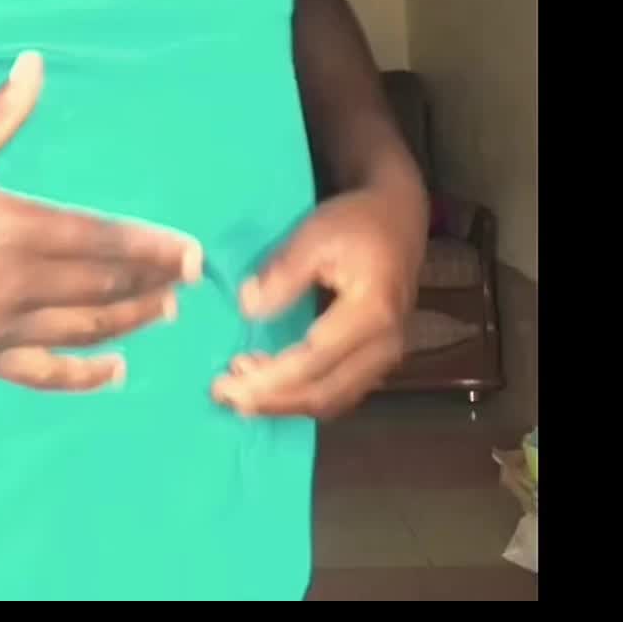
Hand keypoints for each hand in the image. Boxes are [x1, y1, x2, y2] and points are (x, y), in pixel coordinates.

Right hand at [0, 52, 201, 392]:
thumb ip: (1, 113)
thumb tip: (35, 63)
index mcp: (17, 230)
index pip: (102, 241)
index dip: (151, 247)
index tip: (192, 252)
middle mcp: (20, 284)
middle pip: (104, 288)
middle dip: (153, 283)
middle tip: (191, 279)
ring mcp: (5, 327)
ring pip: (85, 329)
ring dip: (131, 322)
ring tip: (165, 311)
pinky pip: (46, 373)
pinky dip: (84, 376)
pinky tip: (116, 371)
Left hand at [212, 185, 427, 420]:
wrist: (398, 219)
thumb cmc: (357, 223)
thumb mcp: (315, 235)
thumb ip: (283, 274)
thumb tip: (248, 309)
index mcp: (372, 312)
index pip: (315, 359)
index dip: (270, 378)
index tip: (227, 383)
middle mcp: (385, 345)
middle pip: (325, 393)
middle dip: (271, 401)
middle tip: (224, 393)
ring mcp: (386, 357)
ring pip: (333, 401)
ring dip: (284, 402)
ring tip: (239, 387)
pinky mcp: (378, 361)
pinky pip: (339, 392)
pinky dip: (302, 395)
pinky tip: (269, 384)